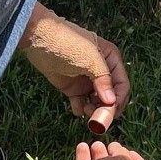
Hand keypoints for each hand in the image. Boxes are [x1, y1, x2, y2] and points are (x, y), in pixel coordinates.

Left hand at [22, 5, 129, 131]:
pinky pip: (82, 103)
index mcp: (111, 60)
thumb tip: (112, 101)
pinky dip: (80, 109)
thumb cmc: (67, 44)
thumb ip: (103, 80)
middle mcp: (102, 72)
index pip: (122, 85)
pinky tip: (76, 107)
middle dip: (106, 109)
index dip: (118, 100)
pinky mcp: (73, 88)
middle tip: (97, 120)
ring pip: (98, 103)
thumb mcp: (89, 59)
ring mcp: (87, 81)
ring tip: (85, 109)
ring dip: (94, 110)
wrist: (38, 39)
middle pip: (111, 97)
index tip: (110, 111)